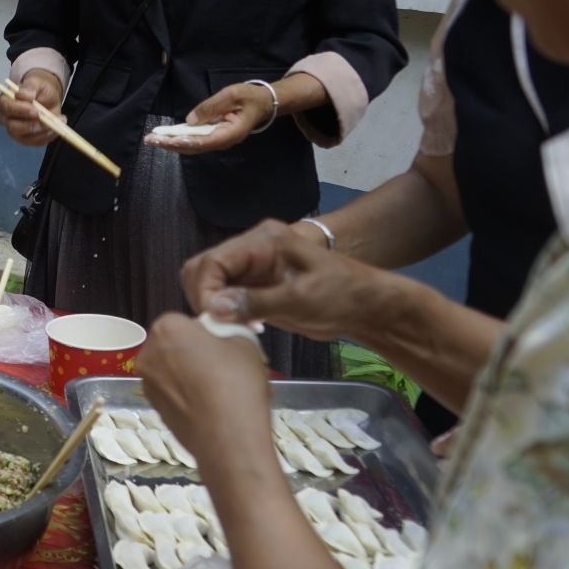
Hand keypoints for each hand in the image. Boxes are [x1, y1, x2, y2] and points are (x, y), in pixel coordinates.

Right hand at [0, 69, 61, 145]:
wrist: (47, 96)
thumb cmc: (38, 88)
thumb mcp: (36, 82)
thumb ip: (29, 87)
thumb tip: (21, 95)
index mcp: (5, 102)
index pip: (6, 108)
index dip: (19, 110)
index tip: (35, 110)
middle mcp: (6, 119)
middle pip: (13, 127)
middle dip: (31, 125)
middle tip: (48, 119)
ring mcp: (16, 131)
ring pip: (25, 138)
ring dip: (43, 132)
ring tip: (58, 121)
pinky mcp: (26, 139)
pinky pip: (36, 142)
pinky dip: (48, 136)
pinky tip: (57, 128)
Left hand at [135, 312, 274, 464]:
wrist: (227, 439)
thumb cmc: (236, 383)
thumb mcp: (244, 343)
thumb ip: (228, 330)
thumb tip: (221, 334)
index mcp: (166, 328)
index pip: (187, 322)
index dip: (210, 333)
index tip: (227, 348)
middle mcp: (147, 353)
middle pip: (176, 345)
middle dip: (198, 353)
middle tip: (228, 367)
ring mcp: (147, 383)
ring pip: (175, 370)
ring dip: (194, 375)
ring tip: (224, 390)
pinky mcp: (154, 408)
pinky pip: (174, 392)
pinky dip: (190, 395)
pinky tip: (214, 407)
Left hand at [146, 81, 273, 153]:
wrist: (263, 103)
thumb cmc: (249, 97)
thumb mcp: (232, 95)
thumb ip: (212, 107)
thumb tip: (190, 120)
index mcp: (231, 133)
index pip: (204, 141)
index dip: (184, 141)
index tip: (166, 140)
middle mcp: (223, 141)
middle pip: (194, 147)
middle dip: (171, 144)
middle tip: (150, 140)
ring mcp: (219, 141)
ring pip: (193, 146)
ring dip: (172, 143)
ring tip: (153, 139)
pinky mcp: (214, 137)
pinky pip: (195, 141)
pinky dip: (179, 140)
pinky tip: (165, 137)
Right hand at [179, 219, 381, 341]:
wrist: (365, 306)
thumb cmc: (340, 296)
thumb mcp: (300, 299)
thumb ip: (255, 302)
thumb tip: (213, 308)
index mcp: (263, 240)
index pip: (213, 260)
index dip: (205, 290)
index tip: (212, 320)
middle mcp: (251, 248)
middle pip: (203, 267)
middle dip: (203, 297)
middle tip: (218, 327)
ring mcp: (251, 266)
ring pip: (208, 282)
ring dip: (211, 306)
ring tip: (231, 328)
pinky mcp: (253, 284)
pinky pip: (223, 295)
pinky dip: (223, 312)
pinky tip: (242, 327)